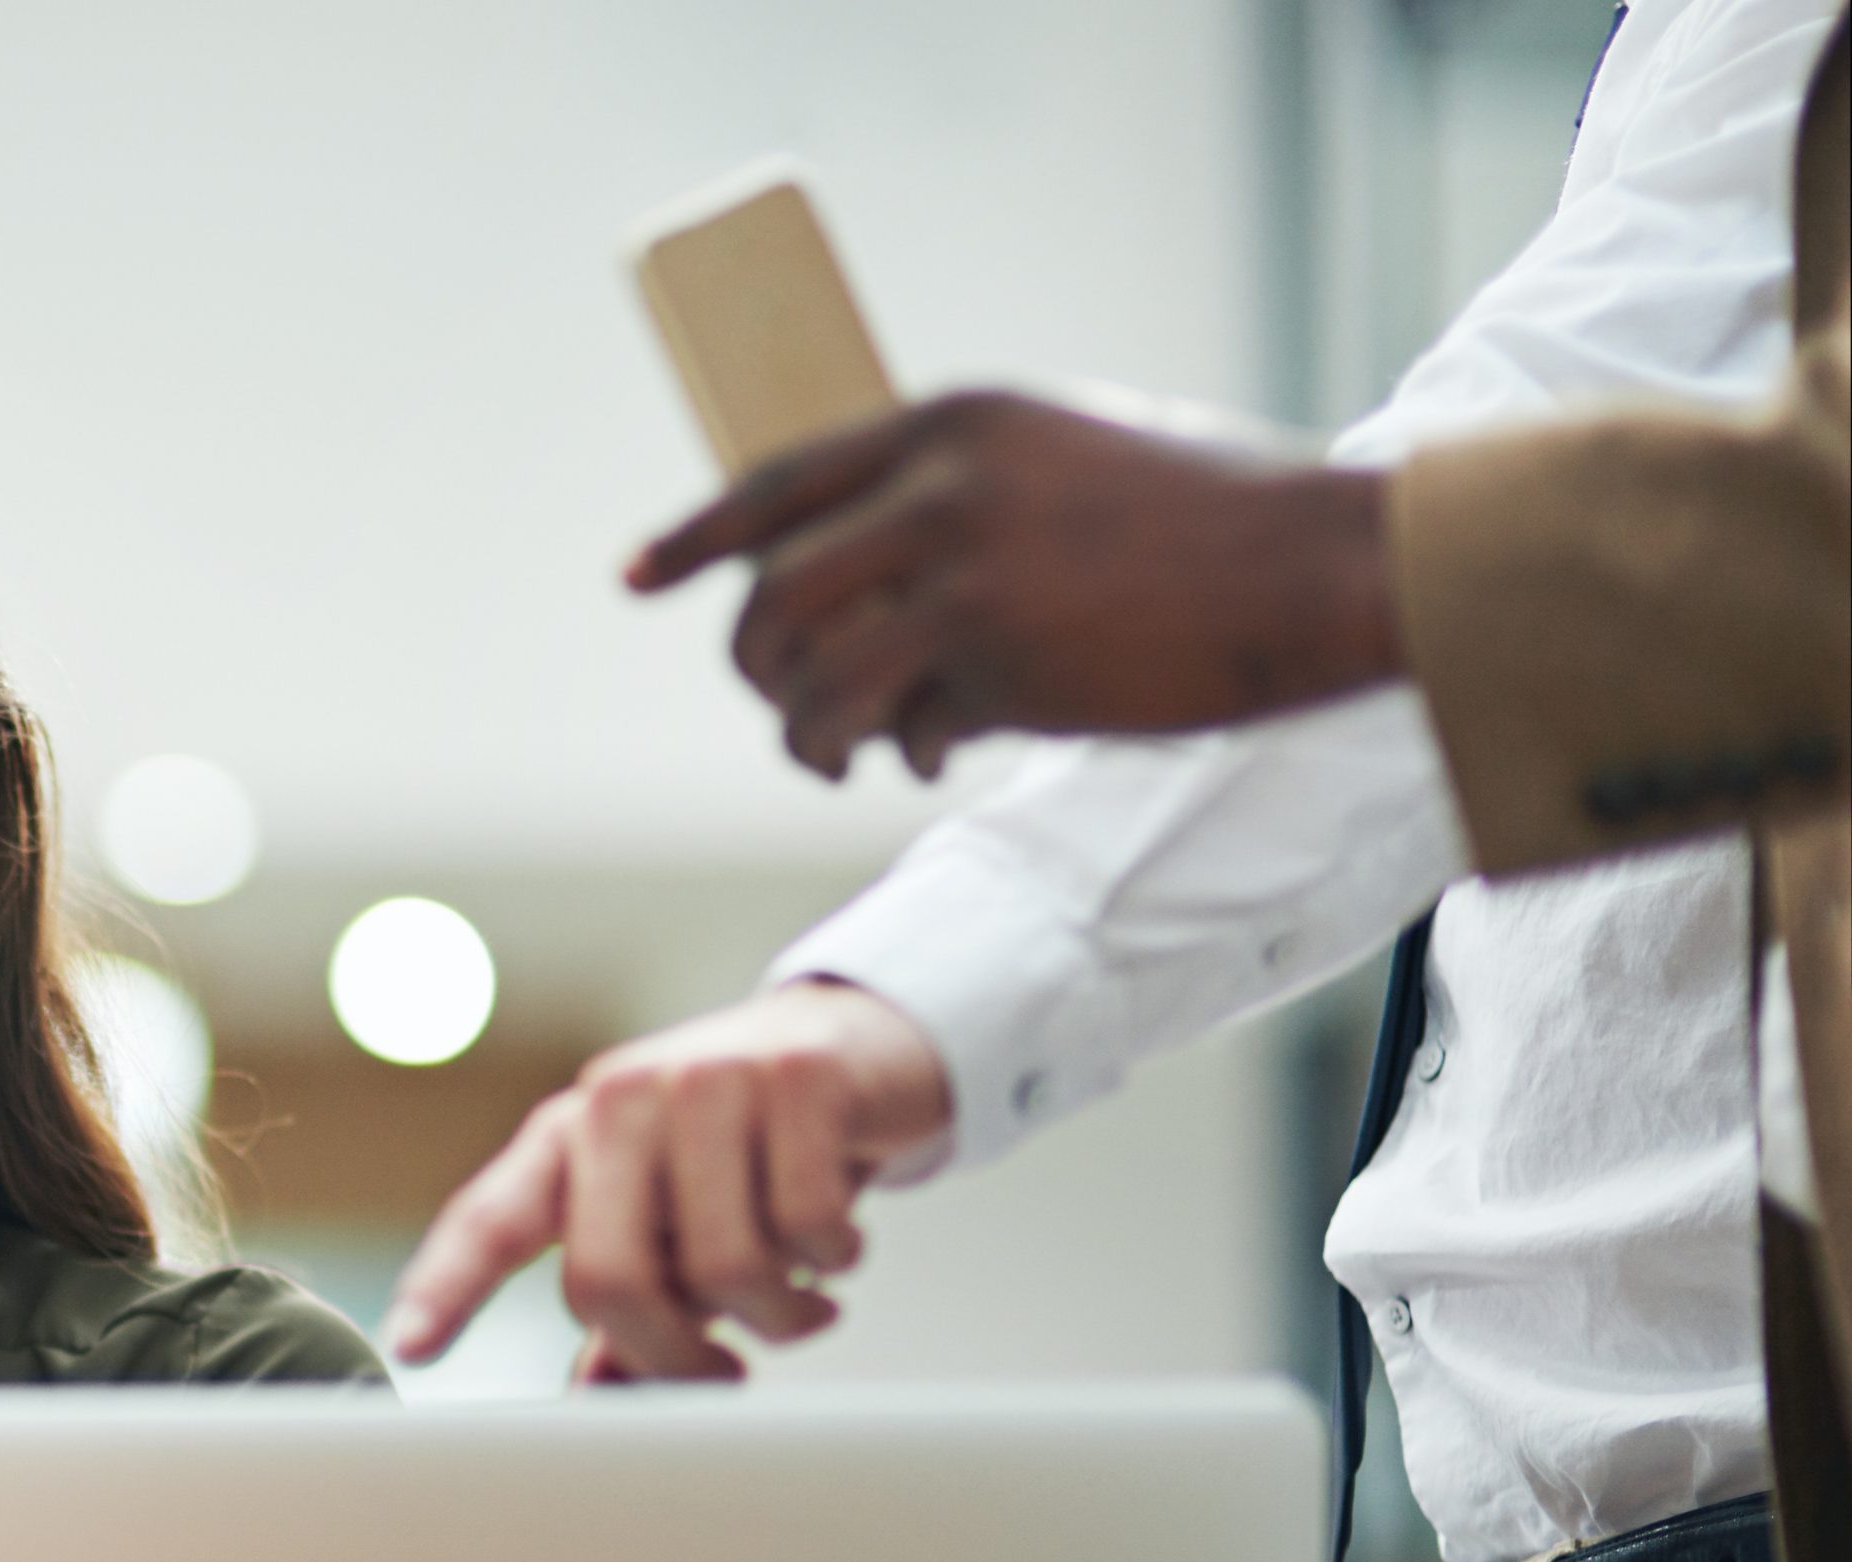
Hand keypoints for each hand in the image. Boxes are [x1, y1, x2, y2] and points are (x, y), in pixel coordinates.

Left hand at [383, 981, 951, 1377]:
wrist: (862, 1046)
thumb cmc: (747, 1155)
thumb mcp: (674, 1220)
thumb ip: (631, 1300)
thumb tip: (597, 1401)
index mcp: (568, 1137)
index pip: (492, 1219)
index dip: (447, 1286)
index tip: (410, 1349)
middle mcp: (619, 1097)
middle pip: (610, 1281)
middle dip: (673, 1357)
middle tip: (721, 1374)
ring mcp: (707, 1076)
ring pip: (724, 1268)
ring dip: (777, 1314)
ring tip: (797, 1301)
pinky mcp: (800, 1075)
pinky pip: (808, 1226)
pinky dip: (832, 1260)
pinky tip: (835, 1245)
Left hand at [629, 392, 1402, 778]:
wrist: (1315, 567)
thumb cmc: (1202, 525)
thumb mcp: (1060, 460)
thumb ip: (954, 493)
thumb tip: (849, 577)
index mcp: (949, 421)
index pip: (778, 479)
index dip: (695, 537)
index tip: (635, 578)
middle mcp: (938, 484)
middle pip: (770, 594)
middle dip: (758, 667)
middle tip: (790, 706)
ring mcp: (961, 568)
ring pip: (808, 672)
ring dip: (810, 731)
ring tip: (848, 752)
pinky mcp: (995, 656)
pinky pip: (890, 724)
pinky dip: (898, 751)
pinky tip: (938, 753)